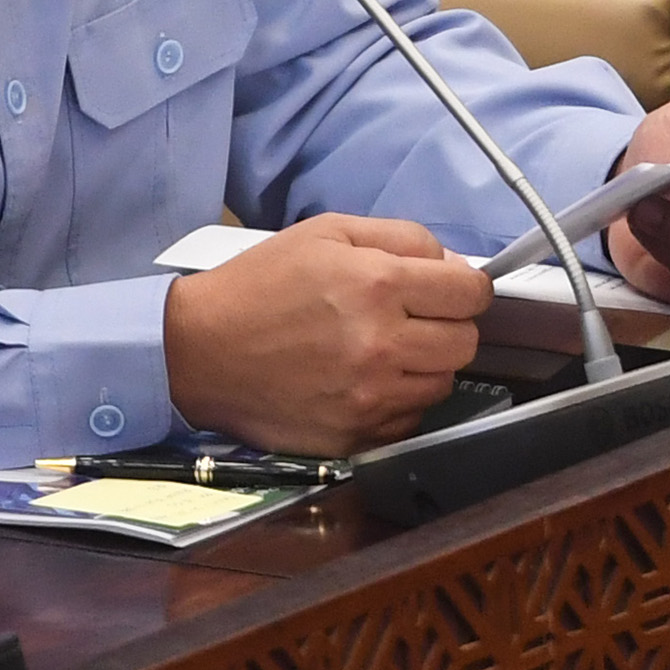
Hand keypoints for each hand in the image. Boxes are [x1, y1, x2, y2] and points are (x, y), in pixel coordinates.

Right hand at [162, 214, 489, 455]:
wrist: (198, 352)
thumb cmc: (260, 285)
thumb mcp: (327, 233)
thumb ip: (402, 238)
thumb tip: (453, 263)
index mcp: (377, 285)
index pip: (471, 293)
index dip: (466, 287)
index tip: (449, 290)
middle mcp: (380, 345)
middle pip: (466, 342)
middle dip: (448, 325)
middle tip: (414, 318)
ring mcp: (368, 397)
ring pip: (443, 384)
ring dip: (425, 365)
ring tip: (384, 349)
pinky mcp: (353, 436)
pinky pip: (410, 420)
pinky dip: (399, 401)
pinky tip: (366, 381)